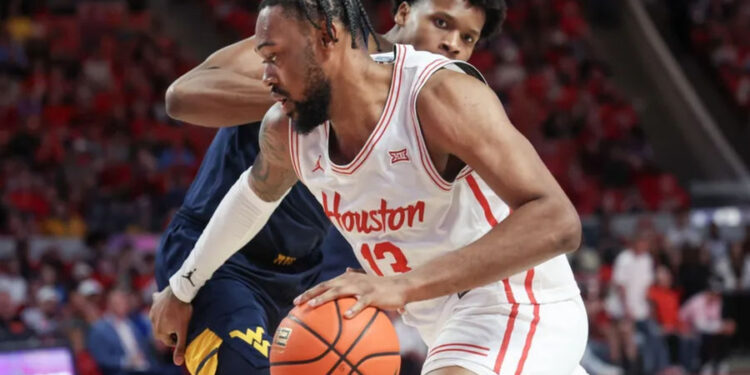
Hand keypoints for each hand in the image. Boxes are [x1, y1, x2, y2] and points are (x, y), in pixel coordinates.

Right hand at [149, 286, 192, 365]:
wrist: (179, 291)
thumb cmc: (182, 312)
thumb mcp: (183, 331)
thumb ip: (180, 346)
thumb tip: (178, 363)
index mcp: (158, 331)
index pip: (169, 341)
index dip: (178, 339)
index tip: (185, 333)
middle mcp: (152, 322)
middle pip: (163, 330)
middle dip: (171, 330)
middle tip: (181, 325)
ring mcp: (152, 310)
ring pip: (160, 319)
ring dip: (166, 319)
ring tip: (176, 315)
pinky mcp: (154, 301)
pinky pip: (157, 306)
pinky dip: (162, 307)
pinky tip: (167, 304)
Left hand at [294, 268, 410, 318]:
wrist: (400, 286)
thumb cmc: (381, 286)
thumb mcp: (365, 279)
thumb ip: (354, 274)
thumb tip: (345, 270)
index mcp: (347, 279)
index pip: (324, 285)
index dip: (309, 292)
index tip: (296, 302)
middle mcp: (351, 280)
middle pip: (326, 286)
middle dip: (310, 294)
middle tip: (297, 303)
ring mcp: (361, 287)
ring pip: (339, 292)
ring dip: (325, 298)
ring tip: (313, 305)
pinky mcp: (372, 295)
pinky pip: (361, 302)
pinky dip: (354, 308)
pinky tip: (347, 317)